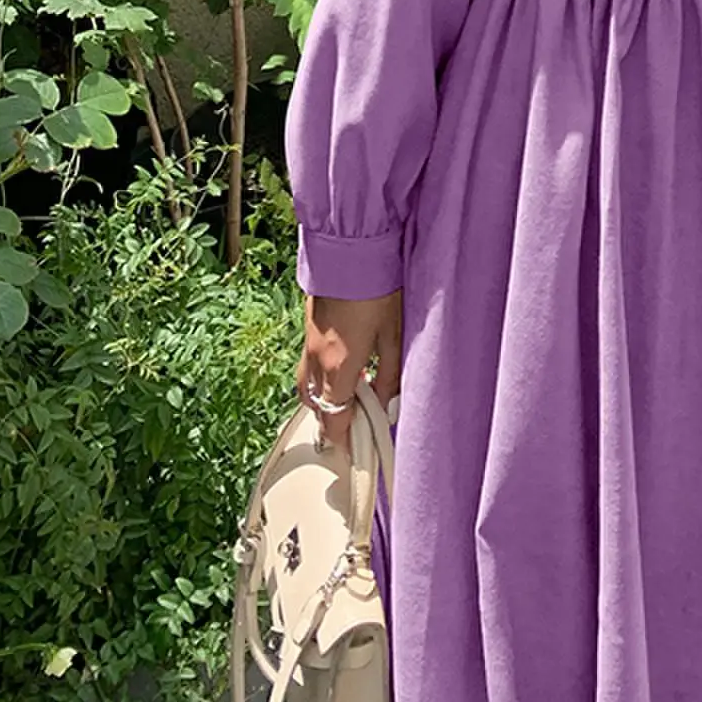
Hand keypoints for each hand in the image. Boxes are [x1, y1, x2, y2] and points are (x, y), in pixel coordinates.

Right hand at [298, 291, 401, 451]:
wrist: (349, 250)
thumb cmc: (376, 290)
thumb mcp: (393, 335)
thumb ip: (390, 375)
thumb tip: (386, 406)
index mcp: (340, 367)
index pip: (334, 417)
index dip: (341, 438)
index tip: (349, 450)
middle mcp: (318, 360)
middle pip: (317, 406)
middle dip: (331, 422)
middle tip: (351, 430)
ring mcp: (309, 343)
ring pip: (307, 386)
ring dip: (322, 400)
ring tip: (346, 400)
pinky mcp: (308, 327)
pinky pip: (307, 366)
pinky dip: (318, 379)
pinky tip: (340, 369)